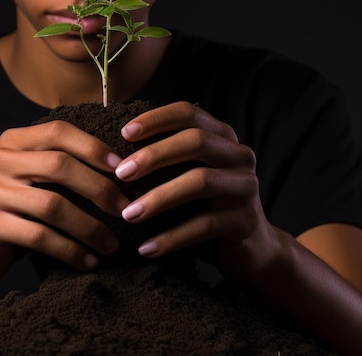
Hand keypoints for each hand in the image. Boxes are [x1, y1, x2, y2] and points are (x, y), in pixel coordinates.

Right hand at [0, 121, 128, 284]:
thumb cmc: (13, 208)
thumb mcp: (30, 175)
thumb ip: (59, 163)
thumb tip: (120, 166)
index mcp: (12, 141)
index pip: (58, 132)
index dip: (92, 147)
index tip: (122, 168)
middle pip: (59, 166)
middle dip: (98, 188)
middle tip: (124, 209)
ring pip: (53, 205)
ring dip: (89, 227)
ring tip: (111, 243)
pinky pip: (40, 236)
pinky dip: (70, 250)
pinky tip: (88, 260)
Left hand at [116, 101, 276, 280]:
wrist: (250, 248)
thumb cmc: (204, 204)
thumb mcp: (187, 173)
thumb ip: (165, 157)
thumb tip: (110, 149)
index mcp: (222, 136)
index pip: (188, 113)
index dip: (156, 119)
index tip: (124, 133)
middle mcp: (238, 155)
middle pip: (196, 141)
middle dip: (154, 155)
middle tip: (120, 174)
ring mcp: (245, 187)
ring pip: (200, 181)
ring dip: (159, 198)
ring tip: (128, 215)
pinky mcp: (246, 221)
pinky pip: (204, 226)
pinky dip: (172, 237)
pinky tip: (146, 248)